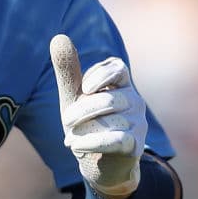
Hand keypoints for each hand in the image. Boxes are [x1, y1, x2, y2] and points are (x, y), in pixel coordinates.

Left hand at [50, 34, 146, 198]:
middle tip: (65, 121)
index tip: (84, 88)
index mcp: (121, 83)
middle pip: (110, 98)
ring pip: (111, 120)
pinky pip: (116, 140)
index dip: (100, 75)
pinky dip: (92, 142)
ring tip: (70, 139)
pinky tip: (75, 146)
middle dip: (82, 110)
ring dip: (83, 130)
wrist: (97, 162)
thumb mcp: (73, 95)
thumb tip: (59, 36)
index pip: (117, 68)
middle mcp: (134, 100)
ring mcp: (138, 123)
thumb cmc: (86, 122)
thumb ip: (68, 70)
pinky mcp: (136, 145)